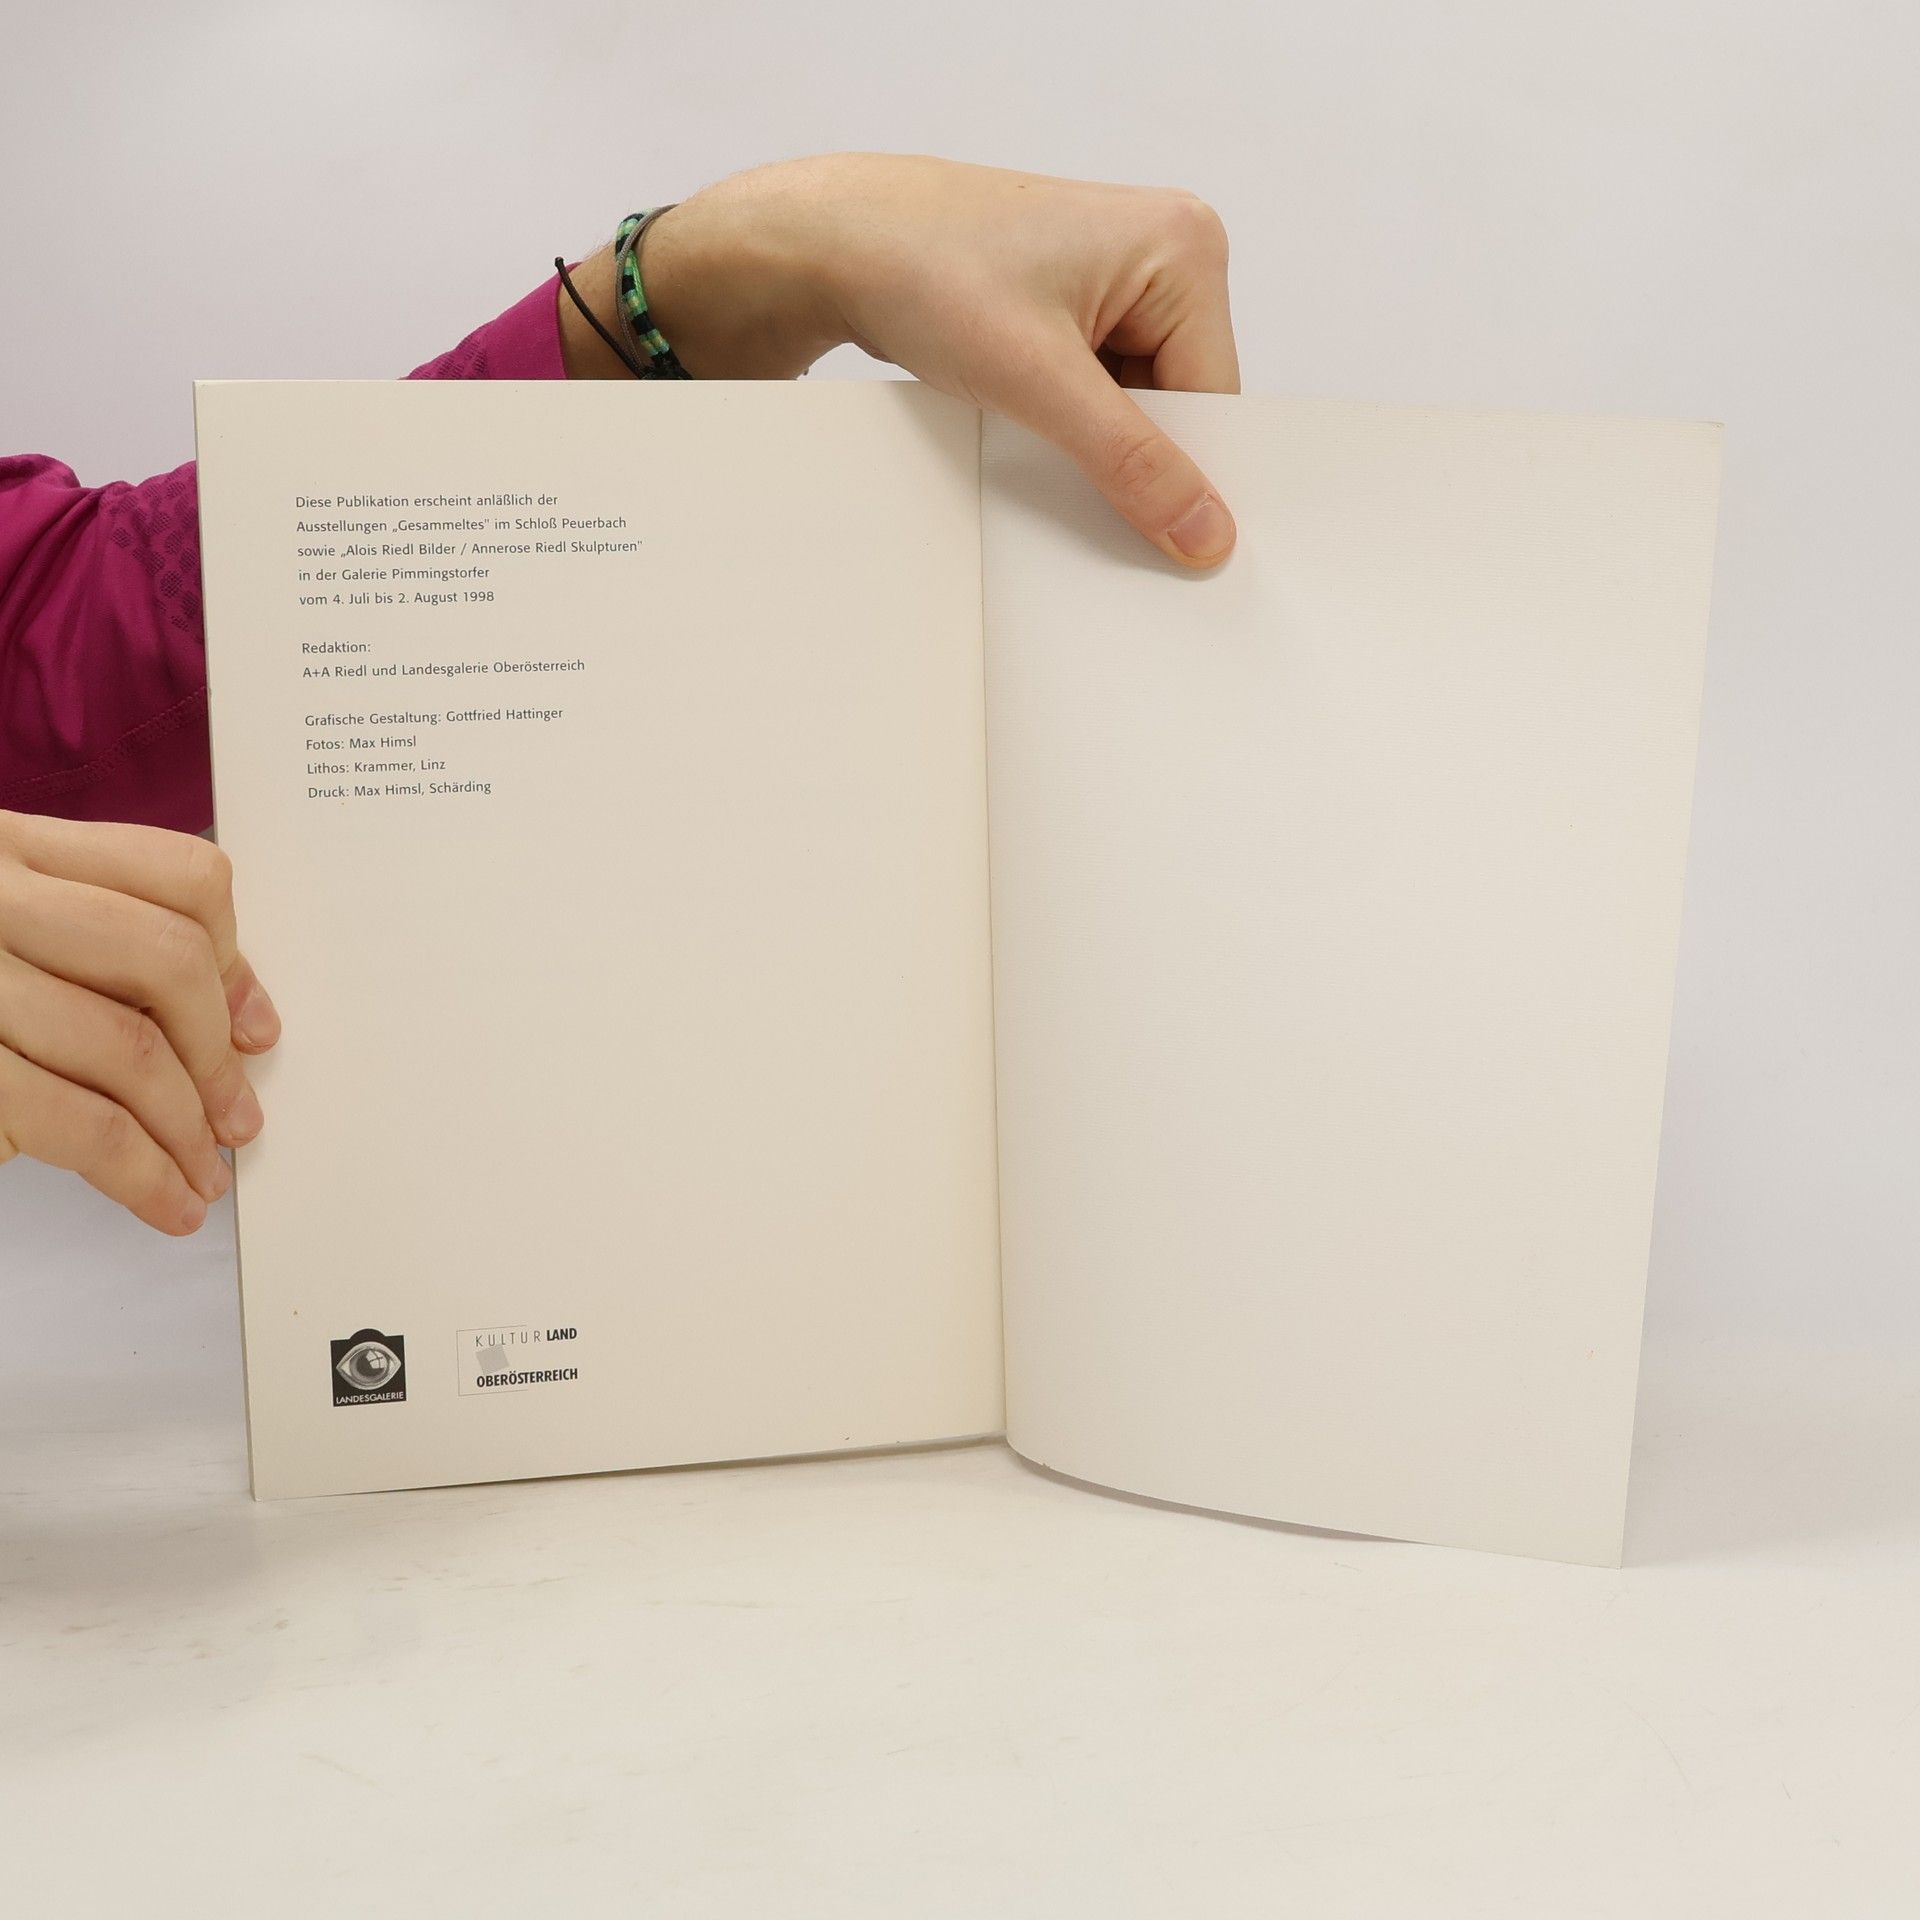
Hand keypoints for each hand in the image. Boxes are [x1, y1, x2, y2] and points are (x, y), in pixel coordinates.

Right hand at [0, 812, 279, 1234]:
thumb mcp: (17, 944)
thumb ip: (113, 952)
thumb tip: (247, 1024)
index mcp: (10, 848)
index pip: (177, 875)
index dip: (235, 960)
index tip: (253, 1029)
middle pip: (166, 958)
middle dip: (216, 1056)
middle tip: (235, 1119)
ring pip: (128, 1048)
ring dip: (185, 1130)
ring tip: (202, 1174)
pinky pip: (80, 1124)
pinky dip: (141, 1174)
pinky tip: (166, 1201)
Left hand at [562, 155, 1240, 567]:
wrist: (832, 246)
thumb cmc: (928, 273)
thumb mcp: (1039, 384)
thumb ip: (1131, 463)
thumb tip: (1206, 533)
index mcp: (1185, 244)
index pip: (1216, 396)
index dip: (1188, 470)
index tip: (1165, 541)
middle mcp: (1165, 251)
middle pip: (1182, 403)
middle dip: (1136, 456)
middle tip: (1081, 492)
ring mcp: (1120, 279)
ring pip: (1137, 408)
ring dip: (1094, 445)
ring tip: (1034, 440)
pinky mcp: (1076, 306)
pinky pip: (1099, 394)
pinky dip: (1069, 429)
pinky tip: (1027, 431)